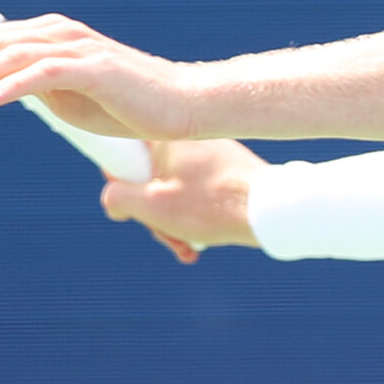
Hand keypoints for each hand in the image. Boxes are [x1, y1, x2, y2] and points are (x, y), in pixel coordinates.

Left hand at [0, 15, 193, 140]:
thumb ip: (34, 84)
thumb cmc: (128, 104)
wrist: (182, 107)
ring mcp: (78, 48)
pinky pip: (45, 74)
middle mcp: (60, 34)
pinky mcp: (96, 68)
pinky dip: (12, 85)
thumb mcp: (68, 95)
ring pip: (11, 56)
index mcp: (50, 37)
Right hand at [100, 139, 267, 264]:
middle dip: (152, 213)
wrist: (271, 209)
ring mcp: (208, 153)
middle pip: (149, 176)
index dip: (119, 181)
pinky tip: (199, 242)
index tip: (127, 202)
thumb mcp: (154, 206)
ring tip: (186, 247)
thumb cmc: (212, 204)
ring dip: (173, 222)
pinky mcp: (225, 169)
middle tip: (163, 235)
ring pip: (174, 189)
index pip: (123, 150)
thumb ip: (120, 198)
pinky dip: (194, 217)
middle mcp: (185, 138)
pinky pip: (197, 192)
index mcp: (163, 137)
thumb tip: (112, 201)